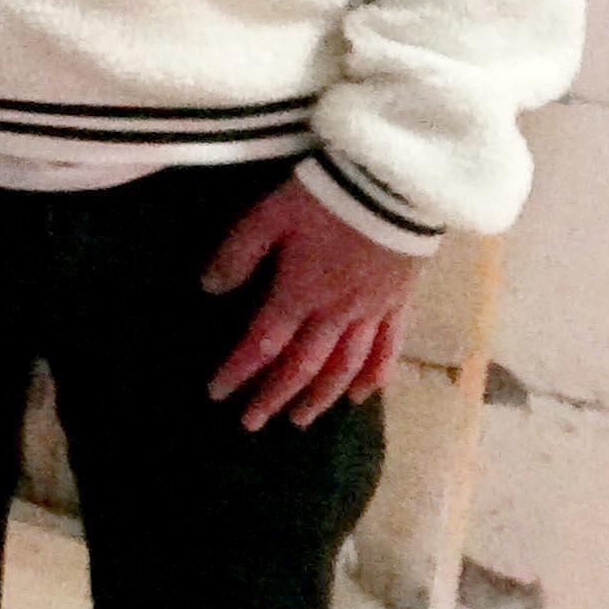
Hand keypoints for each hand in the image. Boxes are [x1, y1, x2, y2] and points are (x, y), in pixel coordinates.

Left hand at [204, 178, 416, 430]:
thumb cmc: (325, 196)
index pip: (263, 344)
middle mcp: (336, 313)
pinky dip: (374, 378)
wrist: (393, 185)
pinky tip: (361, 396)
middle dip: (275, 397)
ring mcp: (371, 311)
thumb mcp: (269, 214)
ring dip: (320, 397)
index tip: (217, 395)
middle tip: (253, 424)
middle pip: (303, 366)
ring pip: (345, 367)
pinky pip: (388, 350)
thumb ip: (238, 252)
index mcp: (299, 292)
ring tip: (300, 420)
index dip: (238, 371)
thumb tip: (209, 288)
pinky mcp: (399, 303)